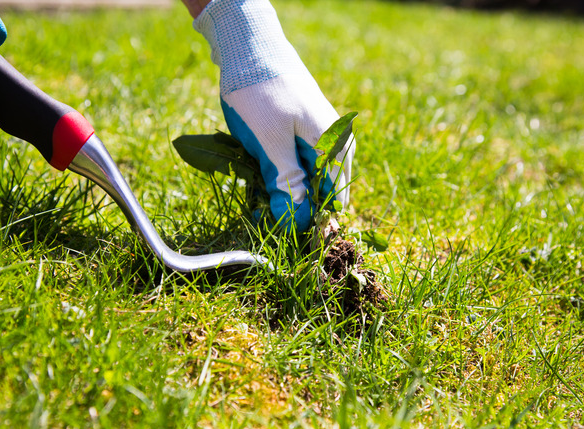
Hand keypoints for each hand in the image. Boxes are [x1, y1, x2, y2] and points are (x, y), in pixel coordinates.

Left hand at [193, 0, 354, 231]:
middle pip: (319, 190)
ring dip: (280, 187)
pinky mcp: (301, 130)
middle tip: (262, 208)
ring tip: (255, 186)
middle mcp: (335, 142)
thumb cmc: (260, 93)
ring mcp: (318, 135)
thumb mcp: (270, 143)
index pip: (332, 199)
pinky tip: (256, 168)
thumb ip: (287, 183)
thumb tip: (296, 222)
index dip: (308, 218)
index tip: (281, 229)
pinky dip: (276, 170)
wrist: (248, 45)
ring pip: (304, 177)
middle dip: (292, 203)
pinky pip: (294, 161)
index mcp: (335, 146)